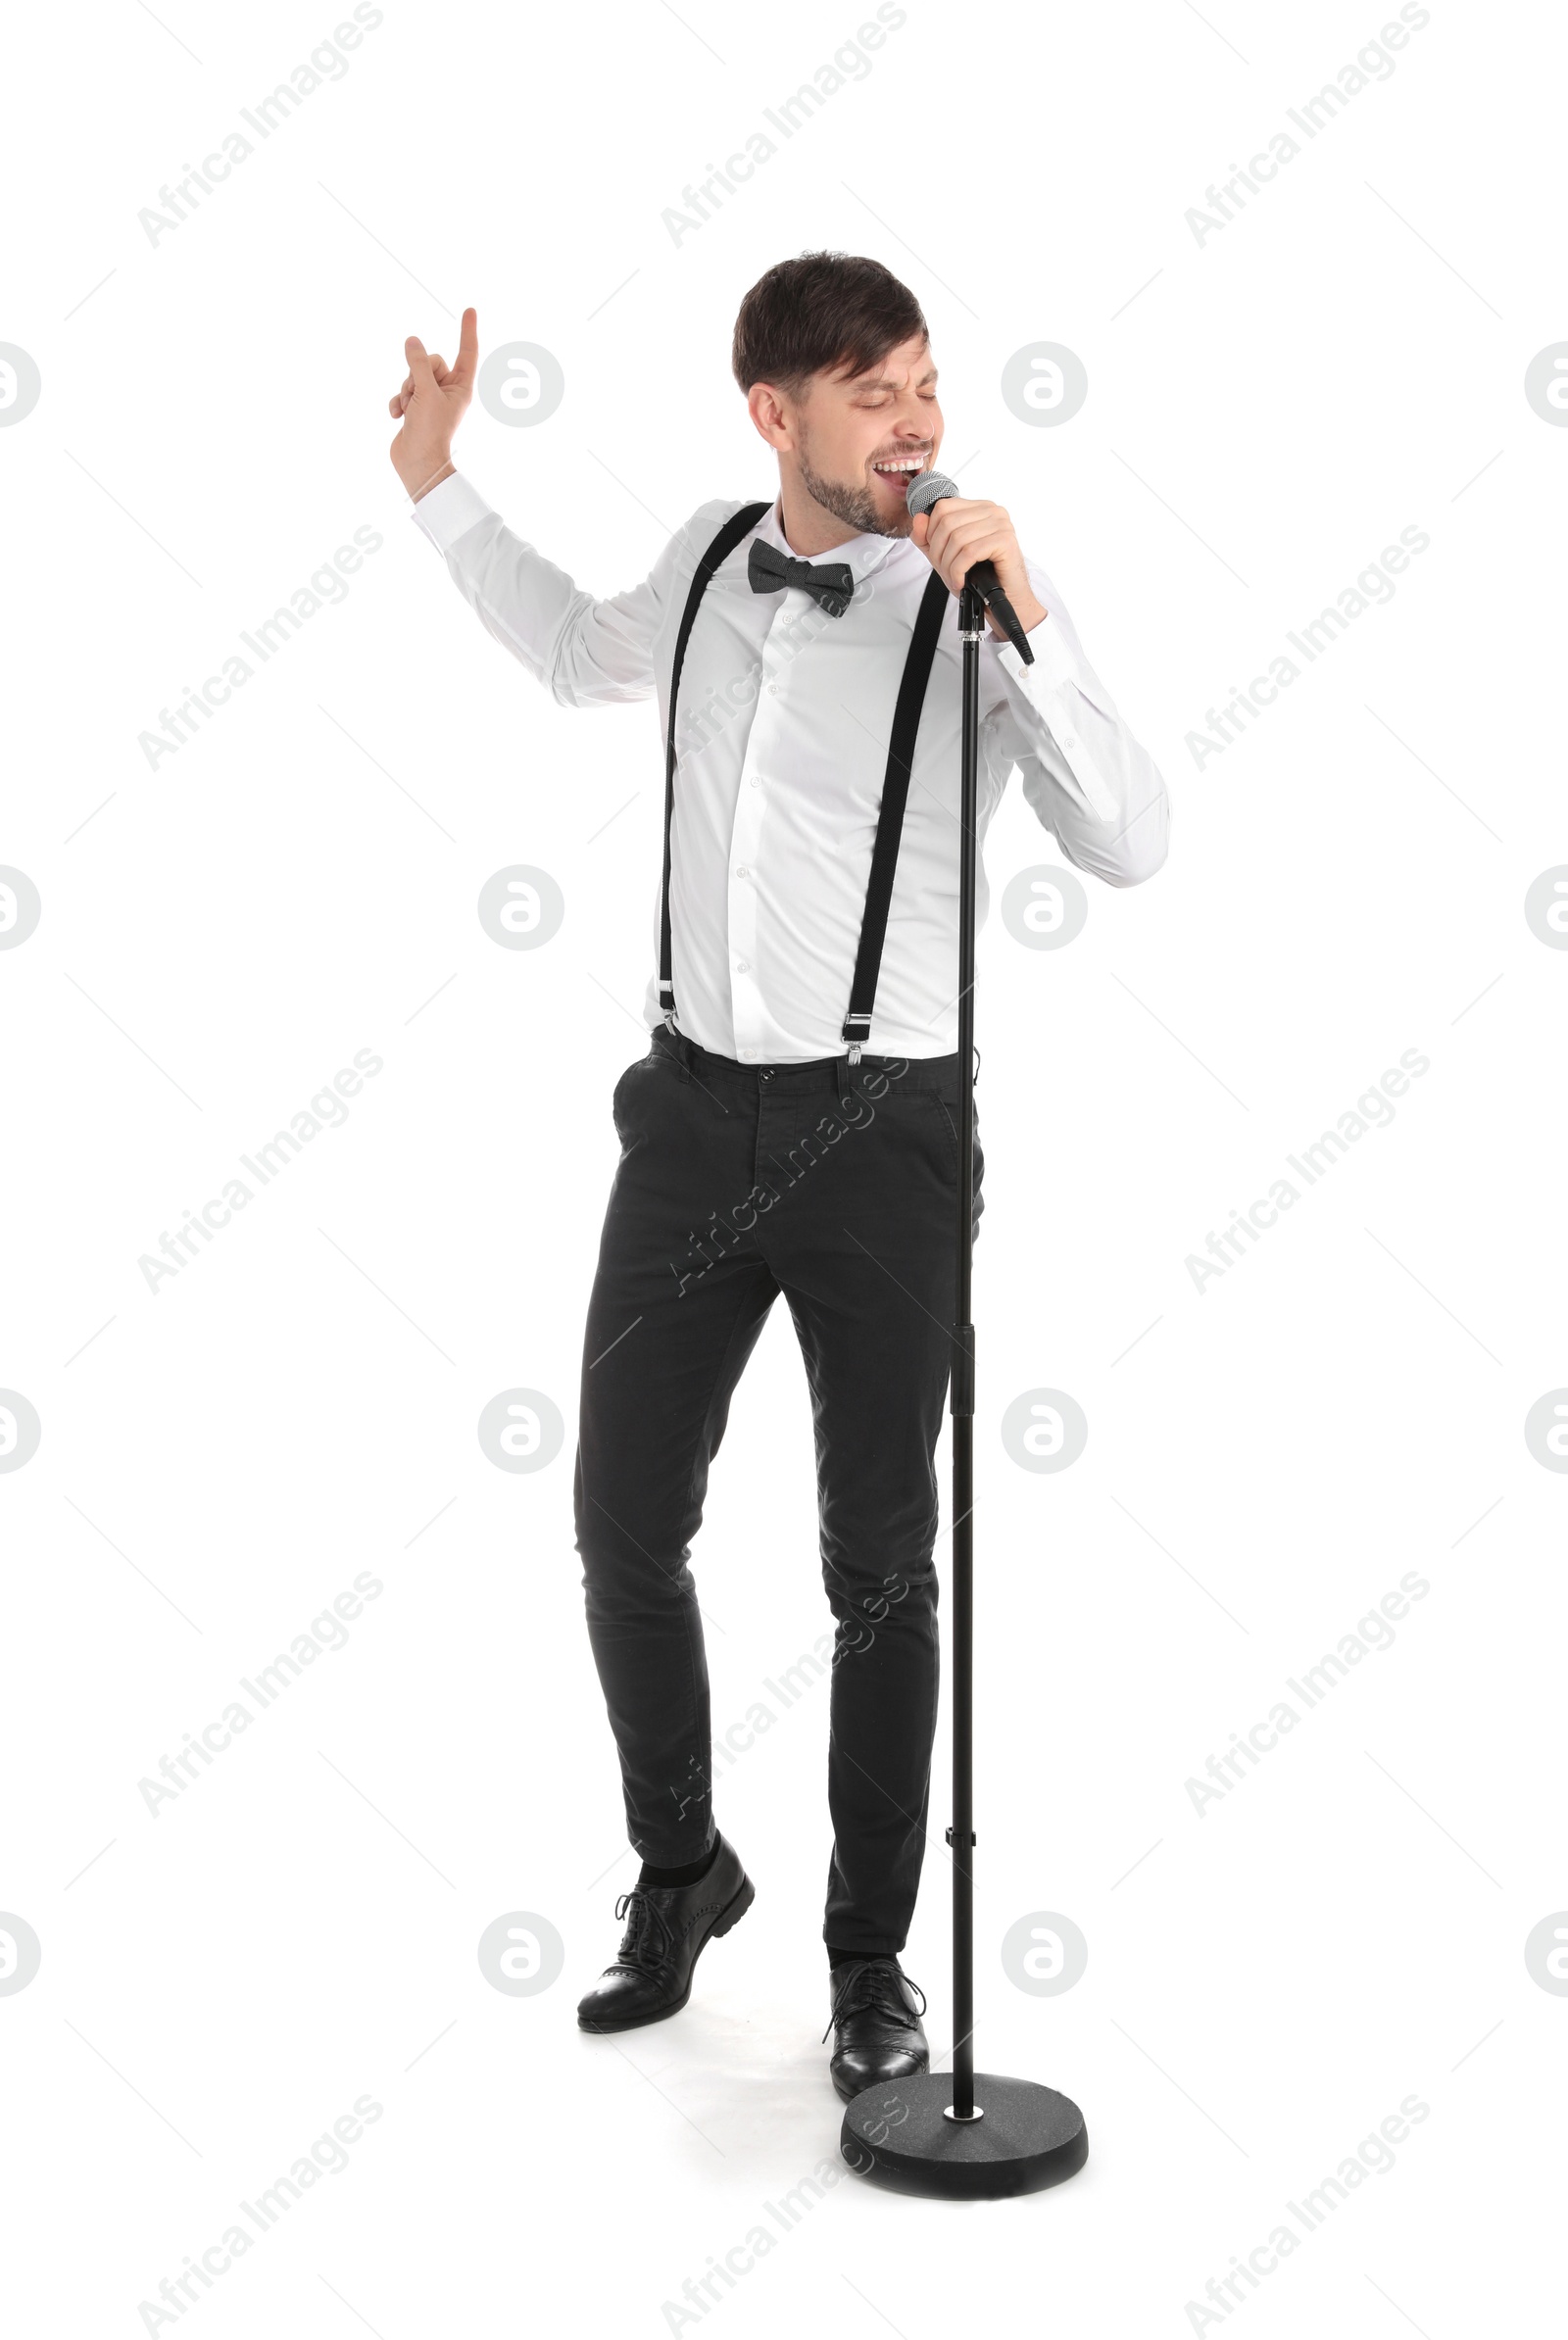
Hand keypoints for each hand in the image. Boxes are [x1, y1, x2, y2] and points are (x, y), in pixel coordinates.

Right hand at [389, 306, 477, 498]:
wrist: (418, 464)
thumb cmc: (430, 432)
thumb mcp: (425, 392)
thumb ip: (418, 363)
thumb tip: (412, 341)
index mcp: (461, 387)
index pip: (467, 352)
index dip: (467, 330)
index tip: (470, 309)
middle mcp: (448, 391)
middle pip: (429, 361)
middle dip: (416, 374)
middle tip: (417, 394)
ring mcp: (431, 399)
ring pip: (412, 375)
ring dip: (405, 390)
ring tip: (409, 409)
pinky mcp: (415, 408)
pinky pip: (402, 391)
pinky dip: (397, 401)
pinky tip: (398, 416)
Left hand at [910, 494, 1045, 641]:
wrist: (1004, 600)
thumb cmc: (979, 578)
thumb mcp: (945, 556)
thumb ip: (927, 538)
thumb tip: (918, 519)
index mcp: (978, 508)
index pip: (943, 507)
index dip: (931, 533)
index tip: (937, 555)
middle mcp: (992, 511)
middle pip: (947, 522)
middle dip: (938, 552)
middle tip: (945, 571)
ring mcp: (1001, 524)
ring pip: (957, 538)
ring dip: (949, 565)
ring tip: (954, 579)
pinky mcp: (1005, 540)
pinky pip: (969, 552)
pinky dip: (958, 571)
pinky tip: (961, 581)